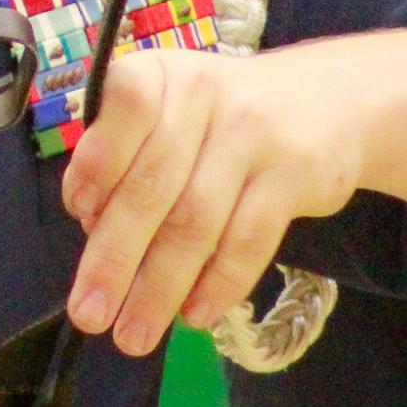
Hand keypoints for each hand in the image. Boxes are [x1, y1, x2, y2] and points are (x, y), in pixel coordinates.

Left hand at [61, 45, 366, 356]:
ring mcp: (252, 134)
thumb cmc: (217, 116)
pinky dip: (218, 283)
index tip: (80, 218)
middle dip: (115, 256)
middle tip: (90, 313)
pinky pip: (249, 239)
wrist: (325, 101)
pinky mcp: (293, 175)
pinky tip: (193, 314)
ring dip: (160, 286)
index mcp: (160, 73)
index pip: (126, 108)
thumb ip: (125, 155)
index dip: (98, 164)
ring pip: (197, 220)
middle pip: (154, 183)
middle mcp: (204, 94)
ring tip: (134, 333)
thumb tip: (92, 223)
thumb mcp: (167, 111)